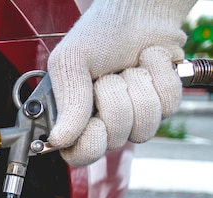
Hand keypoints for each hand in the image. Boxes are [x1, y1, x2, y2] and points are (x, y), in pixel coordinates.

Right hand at [47, 0, 195, 165]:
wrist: (139, 10)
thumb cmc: (101, 32)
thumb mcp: (71, 62)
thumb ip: (67, 103)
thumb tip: (59, 139)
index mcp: (73, 117)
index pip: (79, 155)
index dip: (89, 143)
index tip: (93, 122)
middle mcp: (102, 121)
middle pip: (115, 139)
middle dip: (114, 102)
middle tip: (107, 78)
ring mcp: (133, 115)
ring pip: (144, 127)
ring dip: (138, 88)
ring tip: (128, 69)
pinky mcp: (161, 104)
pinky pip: (167, 107)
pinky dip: (159, 78)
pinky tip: (147, 63)